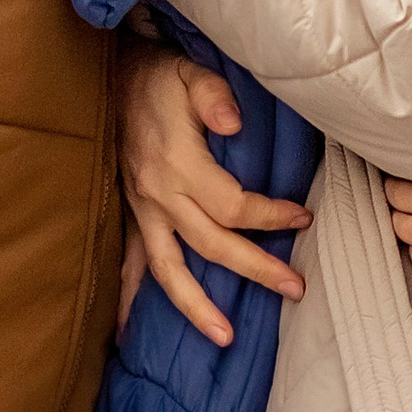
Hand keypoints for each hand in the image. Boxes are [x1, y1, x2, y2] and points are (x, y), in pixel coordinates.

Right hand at [120, 42, 310, 346]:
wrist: (110, 79)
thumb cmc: (158, 78)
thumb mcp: (190, 72)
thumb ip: (214, 96)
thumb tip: (236, 123)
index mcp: (179, 164)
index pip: (232, 206)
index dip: (270, 217)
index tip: (302, 218)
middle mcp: (159, 195)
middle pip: (212, 245)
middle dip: (255, 269)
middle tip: (295, 289)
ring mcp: (142, 210)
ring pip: (169, 269)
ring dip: (196, 307)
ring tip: (225, 339)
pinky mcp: (131, 215)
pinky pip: (132, 264)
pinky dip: (131, 299)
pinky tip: (130, 333)